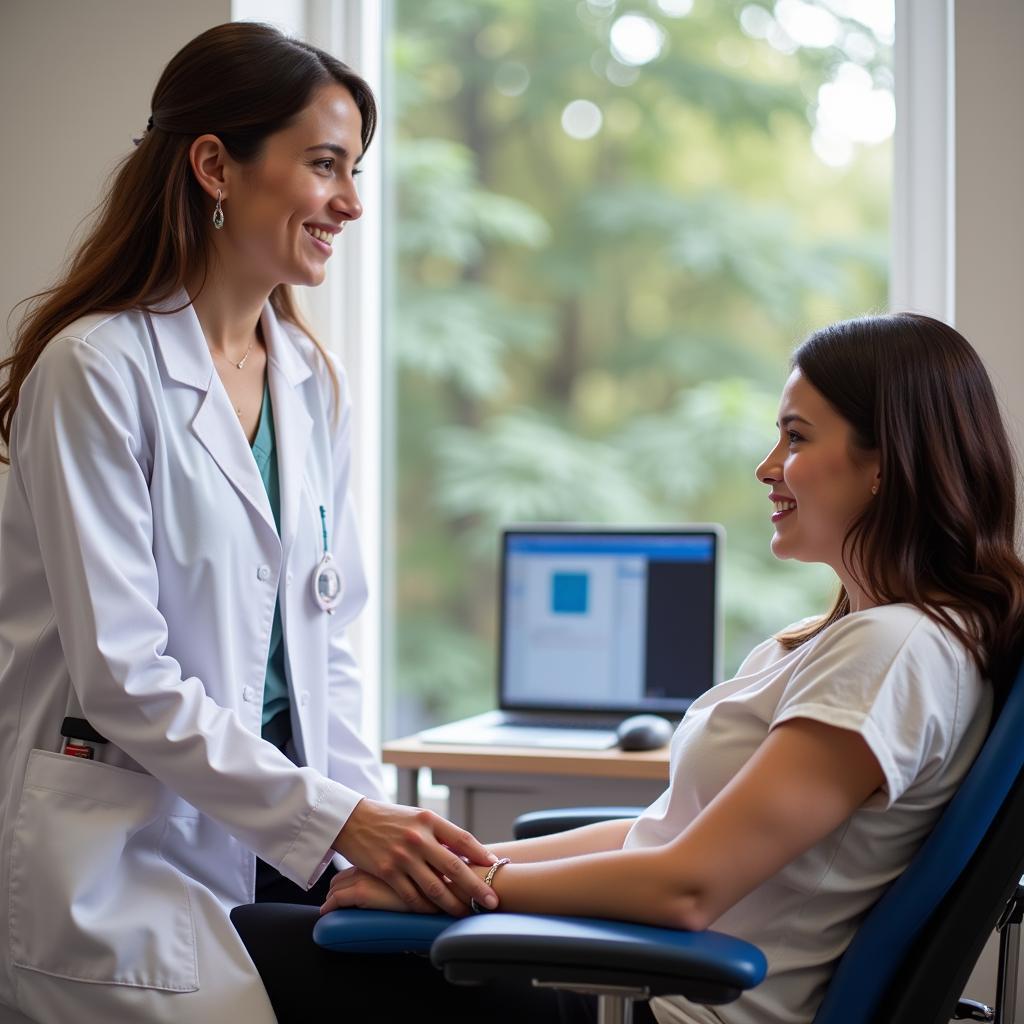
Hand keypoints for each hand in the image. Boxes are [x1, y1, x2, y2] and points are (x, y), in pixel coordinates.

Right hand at [332, 799, 499, 915]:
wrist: (353, 820)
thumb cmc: (390, 819)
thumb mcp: (417, 818)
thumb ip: (439, 833)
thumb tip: (465, 854)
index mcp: (429, 820)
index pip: (462, 838)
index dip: (481, 854)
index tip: (496, 867)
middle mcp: (419, 837)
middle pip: (454, 867)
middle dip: (476, 887)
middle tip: (492, 901)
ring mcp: (403, 856)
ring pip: (435, 887)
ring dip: (453, 904)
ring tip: (466, 914)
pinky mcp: (387, 871)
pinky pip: (411, 896)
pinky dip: (426, 908)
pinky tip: (435, 914)